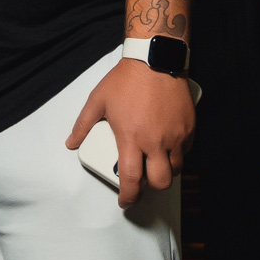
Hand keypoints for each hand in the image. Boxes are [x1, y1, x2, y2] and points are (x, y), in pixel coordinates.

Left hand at [65, 59, 195, 210]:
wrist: (155, 59)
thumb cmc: (127, 79)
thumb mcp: (98, 100)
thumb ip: (83, 125)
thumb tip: (71, 142)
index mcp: (132, 138)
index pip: (132, 180)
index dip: (128, 196)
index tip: (125, 201)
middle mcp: (156, 141)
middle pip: (160, 182)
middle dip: (151, 188)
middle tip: (142, 181)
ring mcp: (175, 135)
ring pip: (176, 168)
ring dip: (165, 171)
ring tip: (154, 162)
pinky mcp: (189, 127)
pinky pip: (186, 150)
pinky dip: (177, 154)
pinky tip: (167, 145)